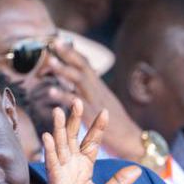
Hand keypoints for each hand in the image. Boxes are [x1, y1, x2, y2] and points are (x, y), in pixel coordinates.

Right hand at [41, 99, 140, 183]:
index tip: (105, 112)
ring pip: (60, 146)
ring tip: (59, 110)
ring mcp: (62, 175)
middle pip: (72, 138)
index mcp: (84, 170)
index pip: (91, 143)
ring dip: (59, 128)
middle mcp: (71, 168)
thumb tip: (138, 170)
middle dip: (74, 119)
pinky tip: (47, 135)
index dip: (97, 128)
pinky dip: (49, 149)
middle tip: (76, 100)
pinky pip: (52, 163)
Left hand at [46, 41, 144, 159]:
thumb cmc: (117, 127)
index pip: (86, 66)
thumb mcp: (104, 106)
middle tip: (54, 42)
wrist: (132, 142)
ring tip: (50, 62)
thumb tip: (79, 86)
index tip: (60, 41)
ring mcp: (96, 103)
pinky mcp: (93, 117)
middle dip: (69, 54)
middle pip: (83, 68)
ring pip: (80, 82)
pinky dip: (64, 96)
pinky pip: (77, 104)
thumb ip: (92, 95)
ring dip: (65, 70)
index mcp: (100, 89)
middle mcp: (99, 92)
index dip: (73, 54)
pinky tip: (50, 91)